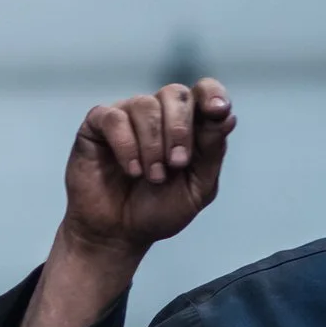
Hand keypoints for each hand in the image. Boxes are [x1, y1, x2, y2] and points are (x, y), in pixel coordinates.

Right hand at [61, 79, 237, 257]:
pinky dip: (126, 146)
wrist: (119, 234)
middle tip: (177, 163)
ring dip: (153, 145)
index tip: (218, 110)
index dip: (212, 94)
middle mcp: (158, 114)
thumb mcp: (197, 189)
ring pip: (145, 105)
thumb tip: (227, 117)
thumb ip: (212, 153)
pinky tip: (131, 170)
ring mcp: (127, 115)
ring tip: (153, 176)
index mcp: (188, 125)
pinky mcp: (98, 125)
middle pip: (175, 93)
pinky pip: (114, 118)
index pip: (203, 91)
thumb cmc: (159, 210)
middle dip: (180, 129)